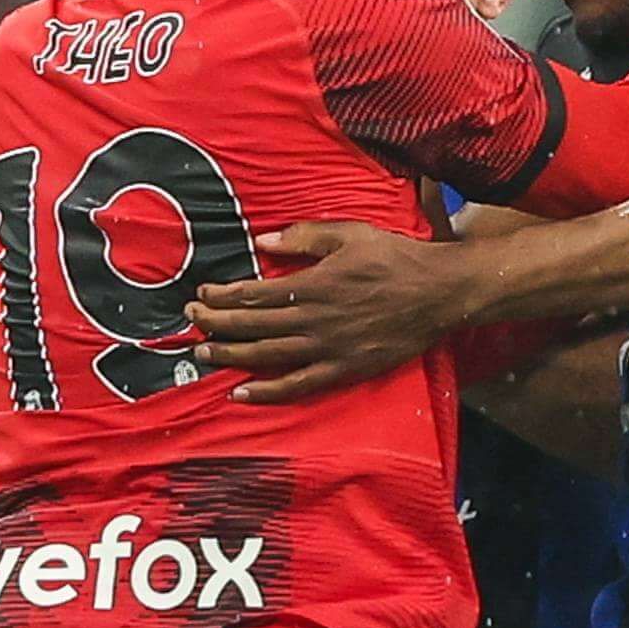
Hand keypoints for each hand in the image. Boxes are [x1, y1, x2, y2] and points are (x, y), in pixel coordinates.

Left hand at [191, 221, 481, 401]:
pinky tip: (242, 394)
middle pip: (254, 326)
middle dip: (217, 324)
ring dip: (232, 355)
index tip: (201, 294)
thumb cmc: (396, 258)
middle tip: (189, 322)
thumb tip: (265, 240)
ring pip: (268, 356)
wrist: (439, 294)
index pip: (255, 294)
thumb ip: (306, 236)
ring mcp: (328, 349)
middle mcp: (315, 319)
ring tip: (204, 353)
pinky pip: (298, 386)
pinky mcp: (343, 370)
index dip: (223, 296)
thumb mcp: (351, 233)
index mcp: (314, 283)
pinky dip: (268, 392)